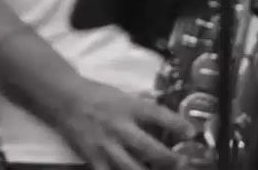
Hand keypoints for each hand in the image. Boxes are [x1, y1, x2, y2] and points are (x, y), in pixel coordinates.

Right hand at [45, 75, 192, 169]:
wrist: (66, 100)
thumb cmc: (99, 95)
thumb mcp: (125, 94)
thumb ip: (143, 105)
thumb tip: (165, 112)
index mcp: (130, 107)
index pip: (158, 115)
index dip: (177, 125)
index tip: (191, 132)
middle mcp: (120, 127)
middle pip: (148, 148)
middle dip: (168, 158)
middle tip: (182, 161)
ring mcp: (106, 146)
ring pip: (131, 167)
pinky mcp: (93, 158)